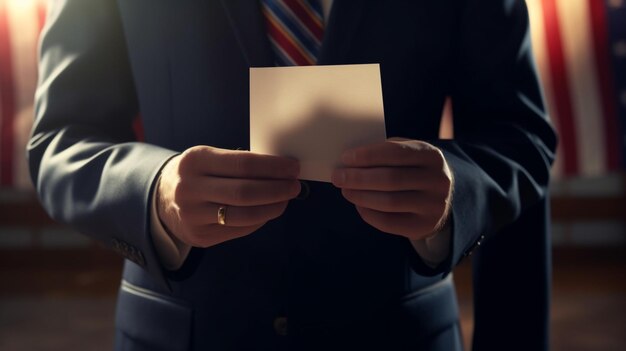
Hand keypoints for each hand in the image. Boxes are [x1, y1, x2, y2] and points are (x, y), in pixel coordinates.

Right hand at [156, 146, 300, 247]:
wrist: (163, 199)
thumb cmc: (197, 174)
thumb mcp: (209, 158)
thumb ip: (239, 163)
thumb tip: (281, 170)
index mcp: (195, 161)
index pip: (243, 164)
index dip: (273, 167)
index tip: (292, 168)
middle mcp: (190, 188)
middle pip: (245, 192)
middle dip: (277, 190)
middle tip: (294, 186)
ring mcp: (193, 215)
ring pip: (244, 215)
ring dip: (272, 208)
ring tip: (285, 200)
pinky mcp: (199, 236)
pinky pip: (239, 230)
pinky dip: (259, 220)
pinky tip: (267, 212)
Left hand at [331, 139, 452, 240]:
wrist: (442, 199)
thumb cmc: (414, 170)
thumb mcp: (409, 154)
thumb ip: (385, 152)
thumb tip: (350, 160)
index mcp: (432, 156)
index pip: (396, 152)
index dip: (368, 155)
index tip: (345, 158)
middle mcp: (437, 181)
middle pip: (390, 179)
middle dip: (359, 178)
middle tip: (338, 177)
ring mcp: (433, 206)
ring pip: (388, 202)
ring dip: (360, 196)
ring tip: (345, 190)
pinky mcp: (423, 226)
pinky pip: (388, 222)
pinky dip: (368, 213)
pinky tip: (359, 205)